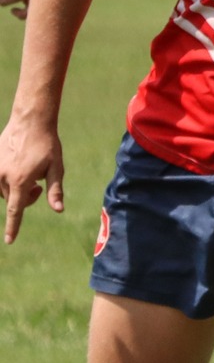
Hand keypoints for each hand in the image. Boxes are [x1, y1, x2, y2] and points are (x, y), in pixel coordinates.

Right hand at [0, 115, 63, 243]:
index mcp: (20, 180)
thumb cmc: (47, 146)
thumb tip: (58, 210)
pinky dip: (7, 179)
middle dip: (25, 198)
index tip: (9, 240)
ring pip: (3, 190)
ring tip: (30, 175)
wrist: (30, 122)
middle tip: (38, 186)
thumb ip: (55, 191)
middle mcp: (2, 175)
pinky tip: (19, 166)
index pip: (15, 210)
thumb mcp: (56, 169)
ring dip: (15, 188)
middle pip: (12, 199)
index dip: (13, 226)